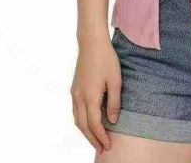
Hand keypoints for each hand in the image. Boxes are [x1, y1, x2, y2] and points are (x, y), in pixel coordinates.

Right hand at [70, 34, 121, 155]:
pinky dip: (81, 121)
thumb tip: (112, 121)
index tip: (107, 146)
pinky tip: (88, 122)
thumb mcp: (116, 80)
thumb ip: (114, 102)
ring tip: (95, 139)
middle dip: (92, 139)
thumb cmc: (106, 59)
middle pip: (83, 125)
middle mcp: (79, 97)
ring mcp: (74, 92)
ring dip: (85, 131)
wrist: (91, 42)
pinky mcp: (74, 88)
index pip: (94, 124)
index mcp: (90, 96)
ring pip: (77, 119)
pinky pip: (75, 110)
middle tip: (101, 149)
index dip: (101, 137)